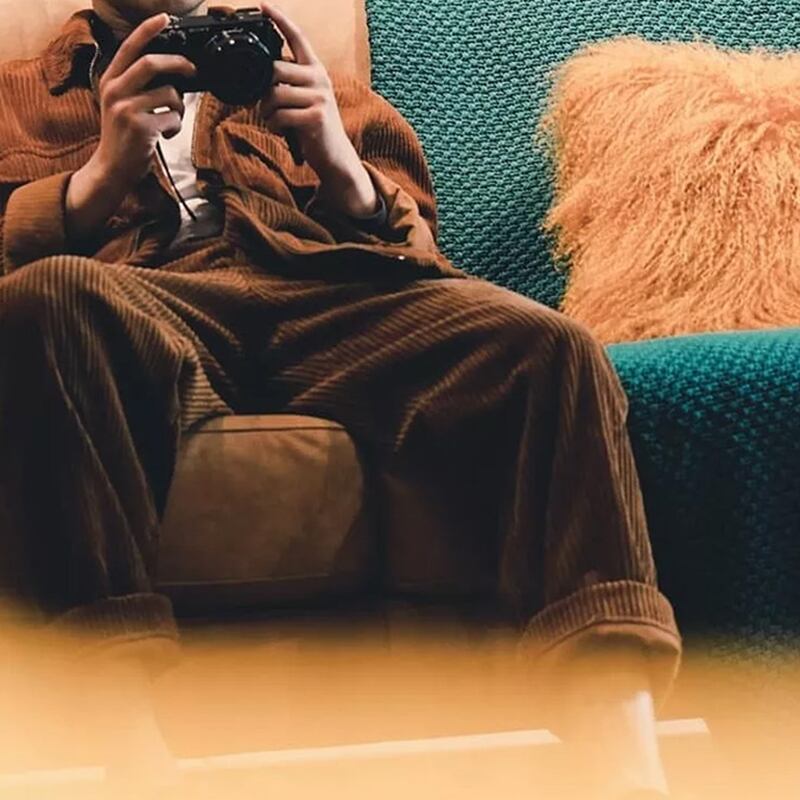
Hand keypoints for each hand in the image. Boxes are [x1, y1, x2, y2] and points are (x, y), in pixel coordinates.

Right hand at [67, 13, 196, 237]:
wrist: (112, 168)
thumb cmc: (123, 137)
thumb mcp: (121, 104)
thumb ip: (137, 86)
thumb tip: (173, 73)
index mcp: (110, 81)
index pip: (129, 48)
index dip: (148, 30)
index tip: (165, 18)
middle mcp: (114, 90)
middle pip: (151, 63)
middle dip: (178, 63)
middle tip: (192, 68)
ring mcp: (126, 109)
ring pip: (169, 95)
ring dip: (179, 107)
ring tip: (172, 119)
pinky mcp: (141, 127)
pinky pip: (172, 119)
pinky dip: (176, 127)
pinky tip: (165, 135)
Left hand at [260, 2, 379, 216]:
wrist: (335, 155)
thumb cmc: (314, 127)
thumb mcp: (304, 99)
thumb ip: (290, 83)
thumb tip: (263, 77)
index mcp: (316, 70)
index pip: (298, 38)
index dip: (281, 20)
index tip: (264, 5)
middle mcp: (319, 78)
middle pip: (276, 69)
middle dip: (263, 90)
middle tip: (264, 106)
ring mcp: (319, 97)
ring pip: (275, 94)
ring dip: (266, 111)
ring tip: (272, 121)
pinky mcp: (315, 117)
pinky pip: (281, 115)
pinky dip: (274, 125)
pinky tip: (281, 130)